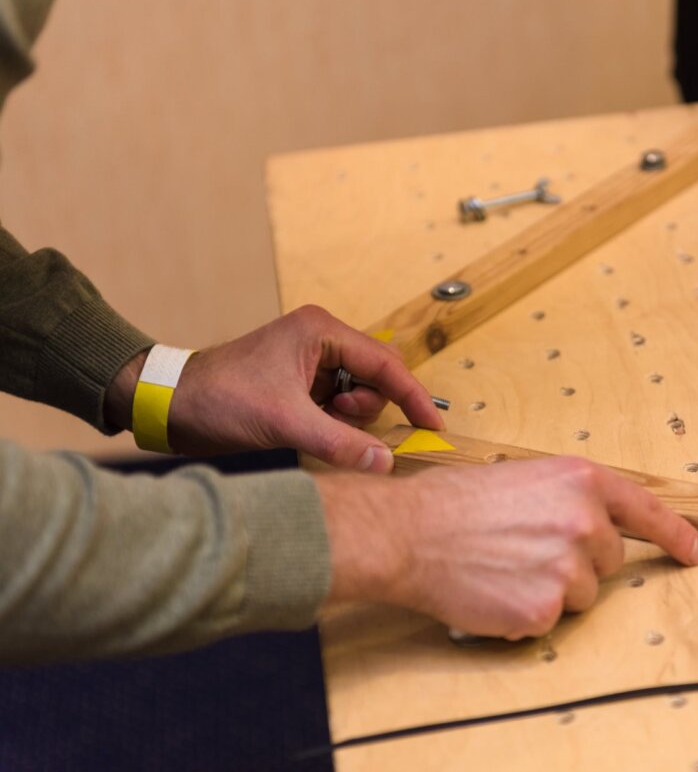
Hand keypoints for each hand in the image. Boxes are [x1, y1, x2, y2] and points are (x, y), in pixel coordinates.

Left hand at [106, 305, 443, 470]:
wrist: (167, 405)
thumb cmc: (220, 399)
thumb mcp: (284, 422)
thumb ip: (340, 442)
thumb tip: (386, 462)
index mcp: (322, 332)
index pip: (385, 365)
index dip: (412, 397)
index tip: (432, 428)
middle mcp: (321, 340)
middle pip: (375, 380)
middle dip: (364, 410)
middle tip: (335, 425)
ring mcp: (310, 362)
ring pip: (357, 396)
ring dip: (345, 419)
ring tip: (310, 426)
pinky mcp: (299, 383)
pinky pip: (336, 406)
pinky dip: (331, 424)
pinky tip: (305, 429)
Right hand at [318, 457, 697, 638]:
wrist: (409, 533)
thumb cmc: (455, 503)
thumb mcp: (526, 478)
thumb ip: (569, 498)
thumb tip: (594, 525)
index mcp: (581, 481)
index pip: (646, 511)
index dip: (675, 535)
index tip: (694, 552)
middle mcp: (584, 521)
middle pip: (609, 560)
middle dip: (577, 561)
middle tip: (526, 550)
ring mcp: (568, 567)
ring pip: (583, 594)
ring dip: (553, 590)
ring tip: (507, 568)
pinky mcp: (546, 608)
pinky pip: (552, 620)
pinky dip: (527, 614)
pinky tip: (497, 591)